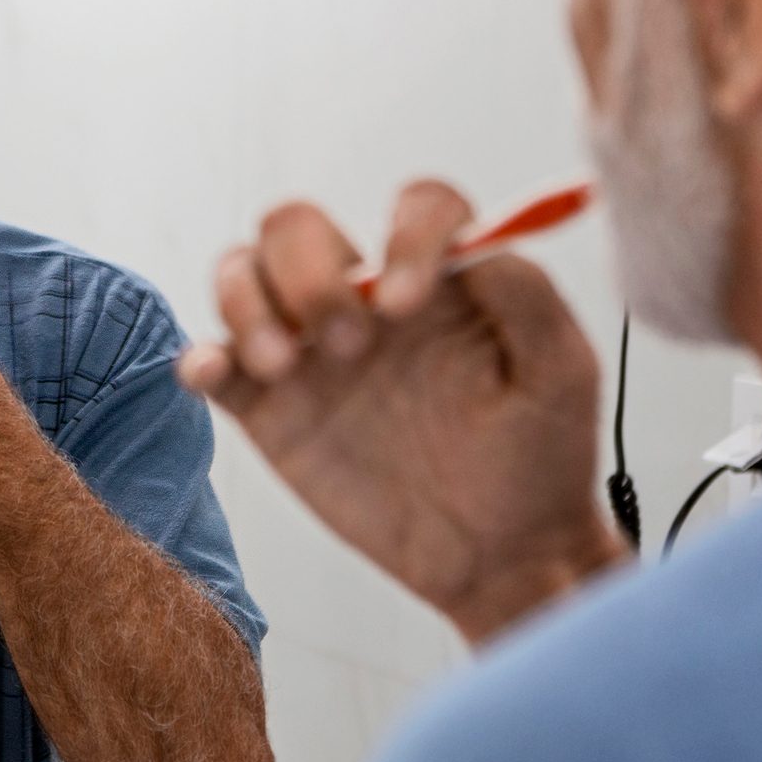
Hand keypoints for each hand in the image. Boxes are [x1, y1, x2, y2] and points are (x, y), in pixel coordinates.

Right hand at [178, 182, 626, 642]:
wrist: (501, 554)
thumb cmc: (541, 457)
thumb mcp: (562, 375)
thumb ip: (528, 298)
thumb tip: (474, 248)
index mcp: (439, 278)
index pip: (414, 207)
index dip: (406, 235)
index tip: (408, 302)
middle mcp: (365, 297)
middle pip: (297, 225)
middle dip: (308, 272)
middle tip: (349, 346)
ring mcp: (310, 350)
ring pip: (241, 272)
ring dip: (248, 303)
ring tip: (284, 366)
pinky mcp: (270, 408)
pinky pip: (212, 362)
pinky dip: (199, 357)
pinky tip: (212, 375)